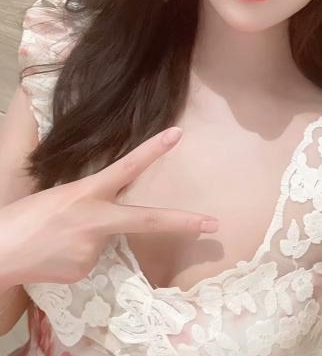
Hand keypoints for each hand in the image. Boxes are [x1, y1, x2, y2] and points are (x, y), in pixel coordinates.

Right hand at [0, 127, 218, 286]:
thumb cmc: (24, 216)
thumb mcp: (60, 196)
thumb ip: (90, 202)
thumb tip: (106, 219)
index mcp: (86, 193)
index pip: (126, 166)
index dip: (153, 149)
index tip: (177, 134)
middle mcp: (95, 221)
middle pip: (146, 220)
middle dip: (183, 222)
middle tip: (214, 224)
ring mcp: (92, 249)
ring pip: (105, 241)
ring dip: (88, 238)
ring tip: (57, 238)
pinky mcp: (85, 271)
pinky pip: (91, 259)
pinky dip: (77, 254)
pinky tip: (56, 254)